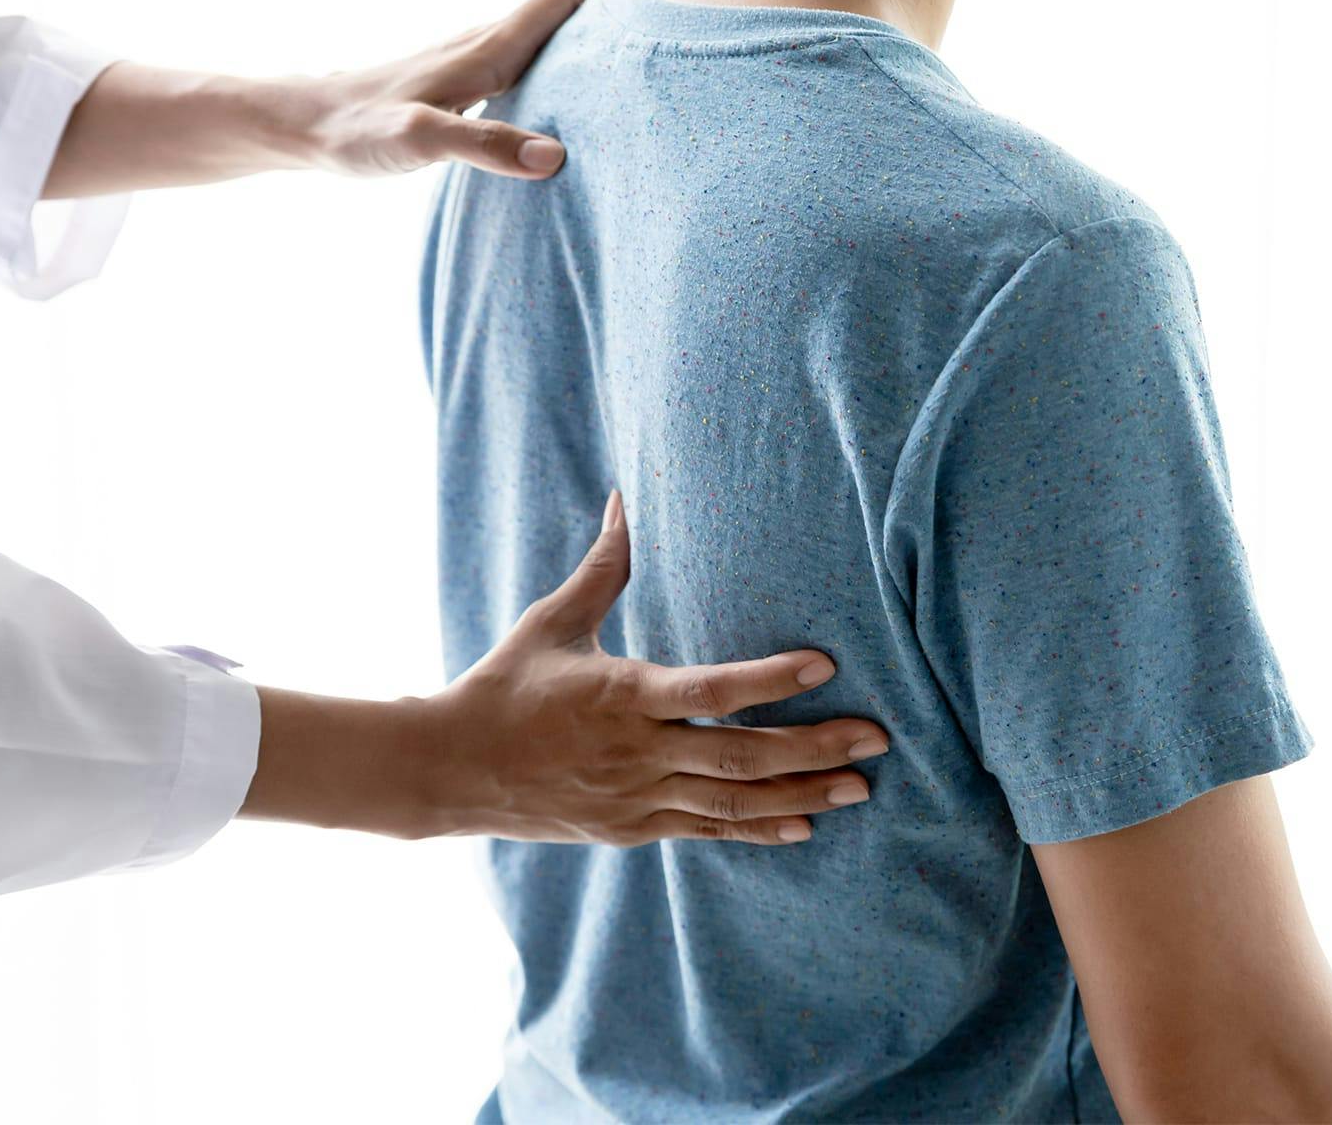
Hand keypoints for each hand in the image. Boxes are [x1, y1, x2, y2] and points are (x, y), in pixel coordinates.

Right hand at [241, 492, 889, 846]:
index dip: (770, 679)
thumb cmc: (504, 685)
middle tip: (878, 738)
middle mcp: (636, 752)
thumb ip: (604, 568)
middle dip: (814, 747)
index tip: (827, 665)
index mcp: (621, 695)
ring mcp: (636, 798)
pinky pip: (707, 832)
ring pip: (733, 802)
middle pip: (740, 755)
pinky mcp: (633, 828)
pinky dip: (757, 829)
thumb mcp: (553, 623)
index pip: (711, 690)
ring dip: (802, 794)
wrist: (453, 770)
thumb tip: (625, 499)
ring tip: (860, 788)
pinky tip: (804, 824)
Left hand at [295, 0, 597, 179]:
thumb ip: (484, 146)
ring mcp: (467, 68)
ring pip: (538, 42)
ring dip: (581, 45)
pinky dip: (551, 74)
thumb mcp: (419, 142)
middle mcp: (480, 49)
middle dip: (606, 15)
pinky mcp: (456, 90)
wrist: (304, 127)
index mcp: (483, 53)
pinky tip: (560, 105)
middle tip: (656, 36)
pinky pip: (519, 69)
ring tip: (624, 69)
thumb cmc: (356, 131)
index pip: (555, 1)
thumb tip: (555, 155)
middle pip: (555, 16)